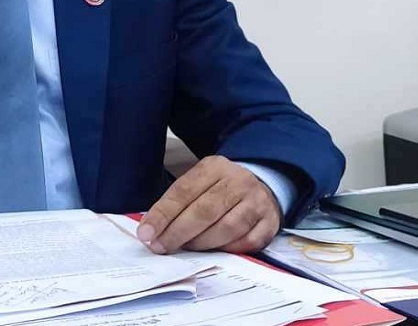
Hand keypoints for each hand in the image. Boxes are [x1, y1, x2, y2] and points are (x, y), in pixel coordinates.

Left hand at [135, 155, 281, 254]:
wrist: (262, 185)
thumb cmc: (220, 189)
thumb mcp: (198, 183)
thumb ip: (177, 203)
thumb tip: (151, 230)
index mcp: (214, 167)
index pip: (184, 191)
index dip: (163, 214)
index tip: (146, 233)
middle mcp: (238, 181)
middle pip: (204, 211)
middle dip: (178, 232)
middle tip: (161, 247)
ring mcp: (257, 202)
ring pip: (227, 229)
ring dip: (201, 243)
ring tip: (185, 248)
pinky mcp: (270, 222)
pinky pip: (247, 242)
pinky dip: (228, 249)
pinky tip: (215, 251)